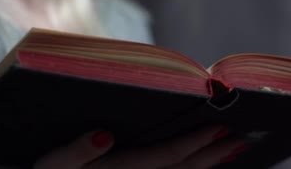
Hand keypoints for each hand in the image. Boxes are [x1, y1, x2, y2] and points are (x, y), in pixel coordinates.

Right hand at [33, 126, 246, 168]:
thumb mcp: (49, 167)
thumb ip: (74, 153)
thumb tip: (104, 134)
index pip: (165, 157)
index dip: (194, 142)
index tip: (221, 125)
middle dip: (212, 154)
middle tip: (241, 136)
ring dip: (208, 165)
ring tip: (232, 149)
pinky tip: (205, 164)